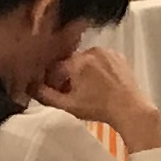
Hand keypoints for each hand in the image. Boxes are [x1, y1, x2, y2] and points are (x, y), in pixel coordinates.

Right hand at [35, 44, 160, 158]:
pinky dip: (94, 69)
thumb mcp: (67, 105)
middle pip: (69, 63)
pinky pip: (99, 59)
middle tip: (67, 93)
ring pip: (83, 60)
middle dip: (65, 76)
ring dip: (79, 72)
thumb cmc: (99, 108)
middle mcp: (92, 51)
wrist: (130, 109)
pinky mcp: (118, 56)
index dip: (50, 81)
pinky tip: (97, 84)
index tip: (53, 92)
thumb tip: (30, 87)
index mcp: (78, 62)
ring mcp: (107, 52)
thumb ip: (44, 95)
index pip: (54, 68)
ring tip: (83, 90)